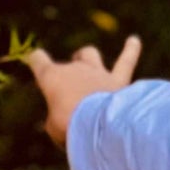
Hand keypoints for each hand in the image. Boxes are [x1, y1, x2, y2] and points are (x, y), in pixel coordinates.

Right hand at [24, 35, 141, 146]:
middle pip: (66, 62)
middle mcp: (74, 68)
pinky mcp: (118, 81)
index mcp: (51, 76)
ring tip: (87, 59)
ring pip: (91, 55)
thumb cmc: (70, 127)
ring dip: (88, 58)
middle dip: (68, 72)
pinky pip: (125, 62)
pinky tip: (134, 41)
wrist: (100, 127)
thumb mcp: (54, 128)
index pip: (37, 59)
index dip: (36, 61)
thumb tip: (66, 120)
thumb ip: (57, 119)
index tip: (35, 62)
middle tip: (68, 89)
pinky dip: (131, 51)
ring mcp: (97, 72)